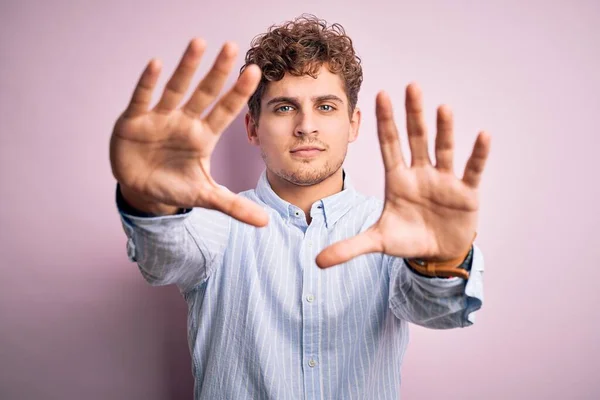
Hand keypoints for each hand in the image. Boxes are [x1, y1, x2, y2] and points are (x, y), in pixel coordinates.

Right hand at [110, 38, 267, 226]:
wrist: (142, 191)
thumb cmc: (176, 186)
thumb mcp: (206, 197)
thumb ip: (234, 206)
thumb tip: (266, 223)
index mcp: (203, 136)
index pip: (225, 111)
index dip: (238, 93)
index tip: (254, 72)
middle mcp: (184, 122)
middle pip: (204, 94)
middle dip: (217, 72)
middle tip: (231, 47)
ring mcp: (160, 119)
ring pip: (175, 89)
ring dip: (185, 67)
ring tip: (199, 43)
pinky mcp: (135, 121)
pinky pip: (143, 98)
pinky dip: (148, 83)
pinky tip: (157, 63)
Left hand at [316, 83, 490, 267]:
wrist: (437, 255)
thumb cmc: (407, 239)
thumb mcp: (377, 242)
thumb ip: (349, 247)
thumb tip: (317, 262)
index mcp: (398, 179)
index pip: (389, 145)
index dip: (385, 122)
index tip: (380, 95)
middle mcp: (420, 174)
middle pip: (416, 139)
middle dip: (413, 115)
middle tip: (412, 86)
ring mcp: (444, 181)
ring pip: (443, 150)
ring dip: (444, 130)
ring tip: (442, 108)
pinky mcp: (466, 193)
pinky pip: (472, 170)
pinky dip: (477, 155)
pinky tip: (482, 135)